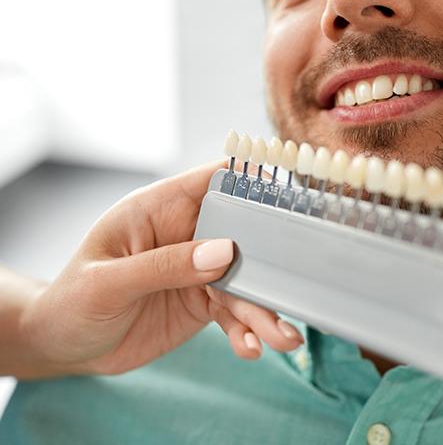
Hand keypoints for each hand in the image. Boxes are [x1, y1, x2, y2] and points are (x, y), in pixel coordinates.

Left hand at [16, 160, 303, 377]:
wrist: (64, 345)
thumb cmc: (72, 300)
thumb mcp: (107, 282)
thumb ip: (163, 265)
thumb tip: (224, 251)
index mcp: (160, 208)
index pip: (212, 180)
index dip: (250, 180)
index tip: (287, 195)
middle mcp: (186, 234)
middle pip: (241, 234)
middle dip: (269, 259)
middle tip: (293, 284)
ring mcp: (197, 269)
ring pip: (242, 281)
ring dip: (263, 307)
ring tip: (283, 337)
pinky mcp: (201, 301)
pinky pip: (232, 313)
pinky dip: (246, 330)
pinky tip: (252, 348)